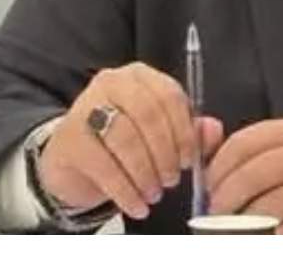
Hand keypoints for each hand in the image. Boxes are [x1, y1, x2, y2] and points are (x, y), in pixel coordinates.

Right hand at [37, 62, 223, 220]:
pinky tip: (137, 205)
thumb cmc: (125, 142)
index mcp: (140, 76)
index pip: (170, 95)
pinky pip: (104, 166)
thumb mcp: (161, 133)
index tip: (190, 161)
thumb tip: (213, 130)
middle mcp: (112, 83)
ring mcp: (86, 107)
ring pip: (126, 138)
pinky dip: (126, 191)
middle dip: (166, 153)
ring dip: (146, 172)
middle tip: (172, 180)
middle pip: (148, 114)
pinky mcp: (69, 139)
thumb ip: (191, 131)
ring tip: (155, 194)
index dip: (184, 132)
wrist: (73, 159)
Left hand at [205, 117, 282, 233]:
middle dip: (223, 203)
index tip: (210, 188)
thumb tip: (204, 134)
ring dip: (240, 226)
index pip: (241, 145)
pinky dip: (266, 239)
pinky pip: (282, 236)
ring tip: (238, 230)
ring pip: (260, 211)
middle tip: (215, 216)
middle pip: (246, 179)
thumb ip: (256, 143)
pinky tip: (264, 237)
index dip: (216, 170)